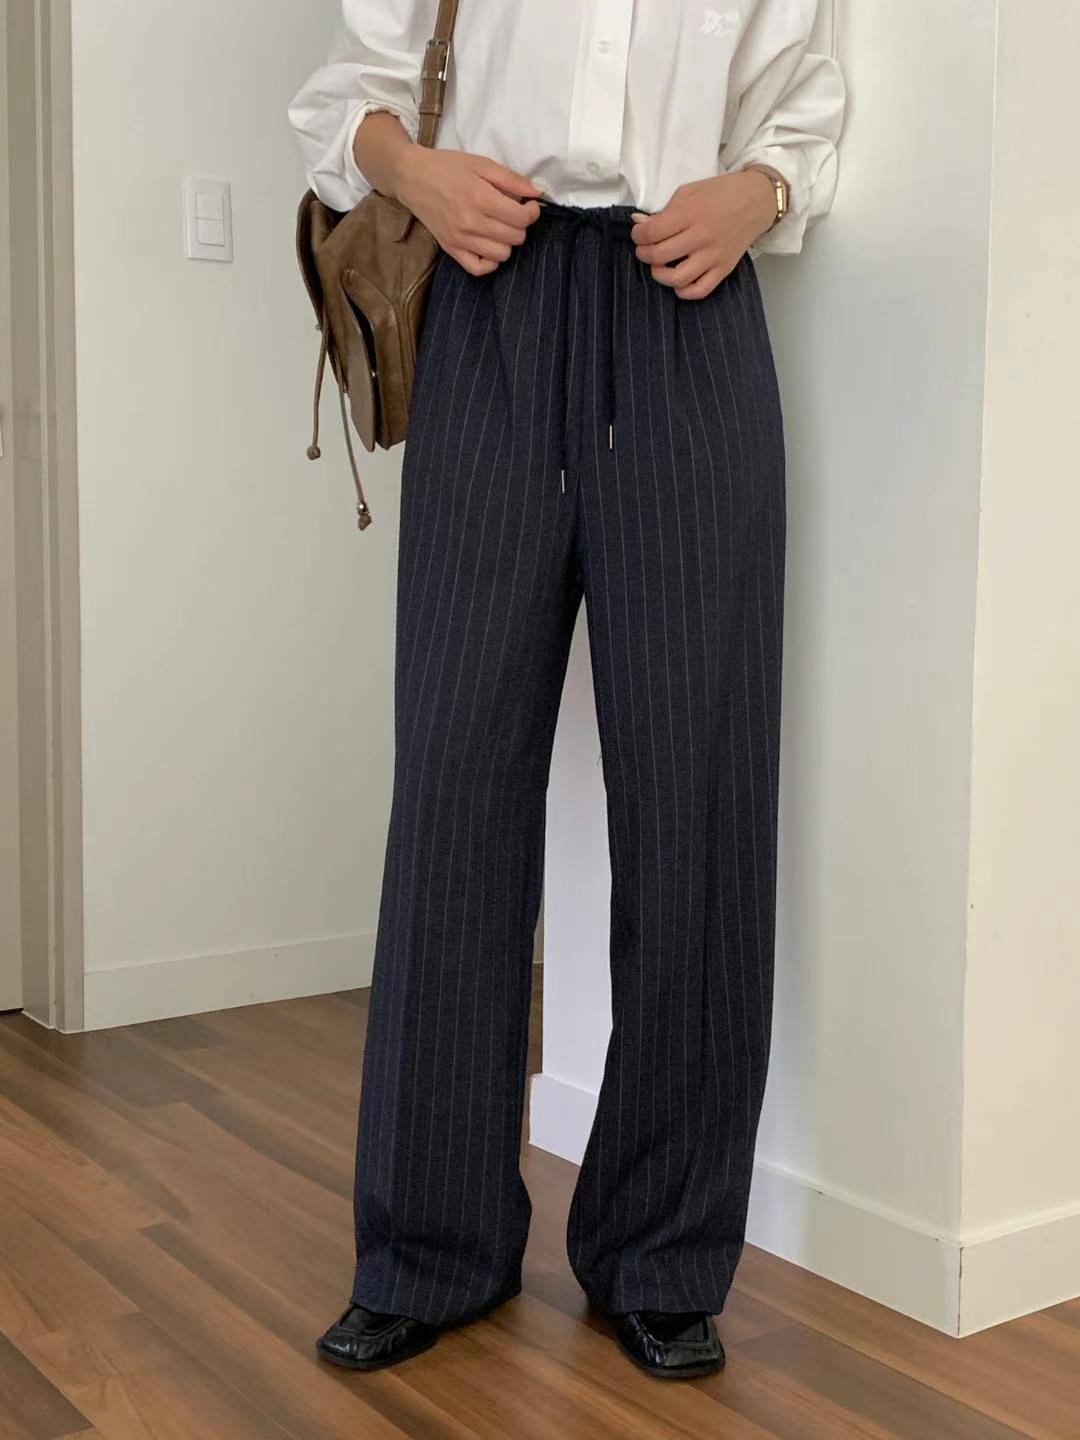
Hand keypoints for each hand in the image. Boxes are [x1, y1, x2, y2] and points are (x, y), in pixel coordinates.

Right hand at [395, 146, 543, 276]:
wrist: (412, 177)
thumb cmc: (447, 167)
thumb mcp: (481, 164)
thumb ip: (511, 179)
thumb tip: (537, 192)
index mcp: (480, 198)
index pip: (521, 218)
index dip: (532, 212)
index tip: (529, 205)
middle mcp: (470, 222)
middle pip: (515, 238)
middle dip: (520, 226)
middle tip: (512, 214)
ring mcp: (460, 239)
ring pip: (502, 255)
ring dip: (507, 243)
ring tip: (500, 228)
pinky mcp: (451, 249)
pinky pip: (479, 269)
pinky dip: (490, 262)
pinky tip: (490, 246)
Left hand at [630, 172, 778, 298]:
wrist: (756, 200)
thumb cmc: (720, 193)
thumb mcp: (689, 191)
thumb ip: (663, 210)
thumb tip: (639, 223)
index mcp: (690, 213)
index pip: (652, 232)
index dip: (638, 235)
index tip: (639, 233)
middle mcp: (701, 236)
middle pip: (659, 255)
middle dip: (644, 254)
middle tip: (645, 249)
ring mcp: (713, 256)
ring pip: (677, 279)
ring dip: (660, 275)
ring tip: (659, 266)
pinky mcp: (724, 269)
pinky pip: (699, 290)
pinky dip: (683, 291)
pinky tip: (678, 281)